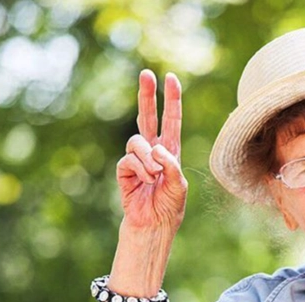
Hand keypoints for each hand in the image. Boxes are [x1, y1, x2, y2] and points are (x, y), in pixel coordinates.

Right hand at [116, 70, 186, 231]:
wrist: (155, 223)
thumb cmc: (171, 204)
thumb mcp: (179, 185)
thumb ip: (172, 166)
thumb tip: (156, 149)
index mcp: (170, 149)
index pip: (171, 119)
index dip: (171, 100)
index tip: (171, 78)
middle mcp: (153, 149)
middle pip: (147, 116)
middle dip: (147, 95)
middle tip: (146, 74)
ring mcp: (137, 159)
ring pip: (137, 142)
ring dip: (148, 159)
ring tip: (155, 176)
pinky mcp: (125, 170)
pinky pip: (129, 160)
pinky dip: (141, 171)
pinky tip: (146, 183)